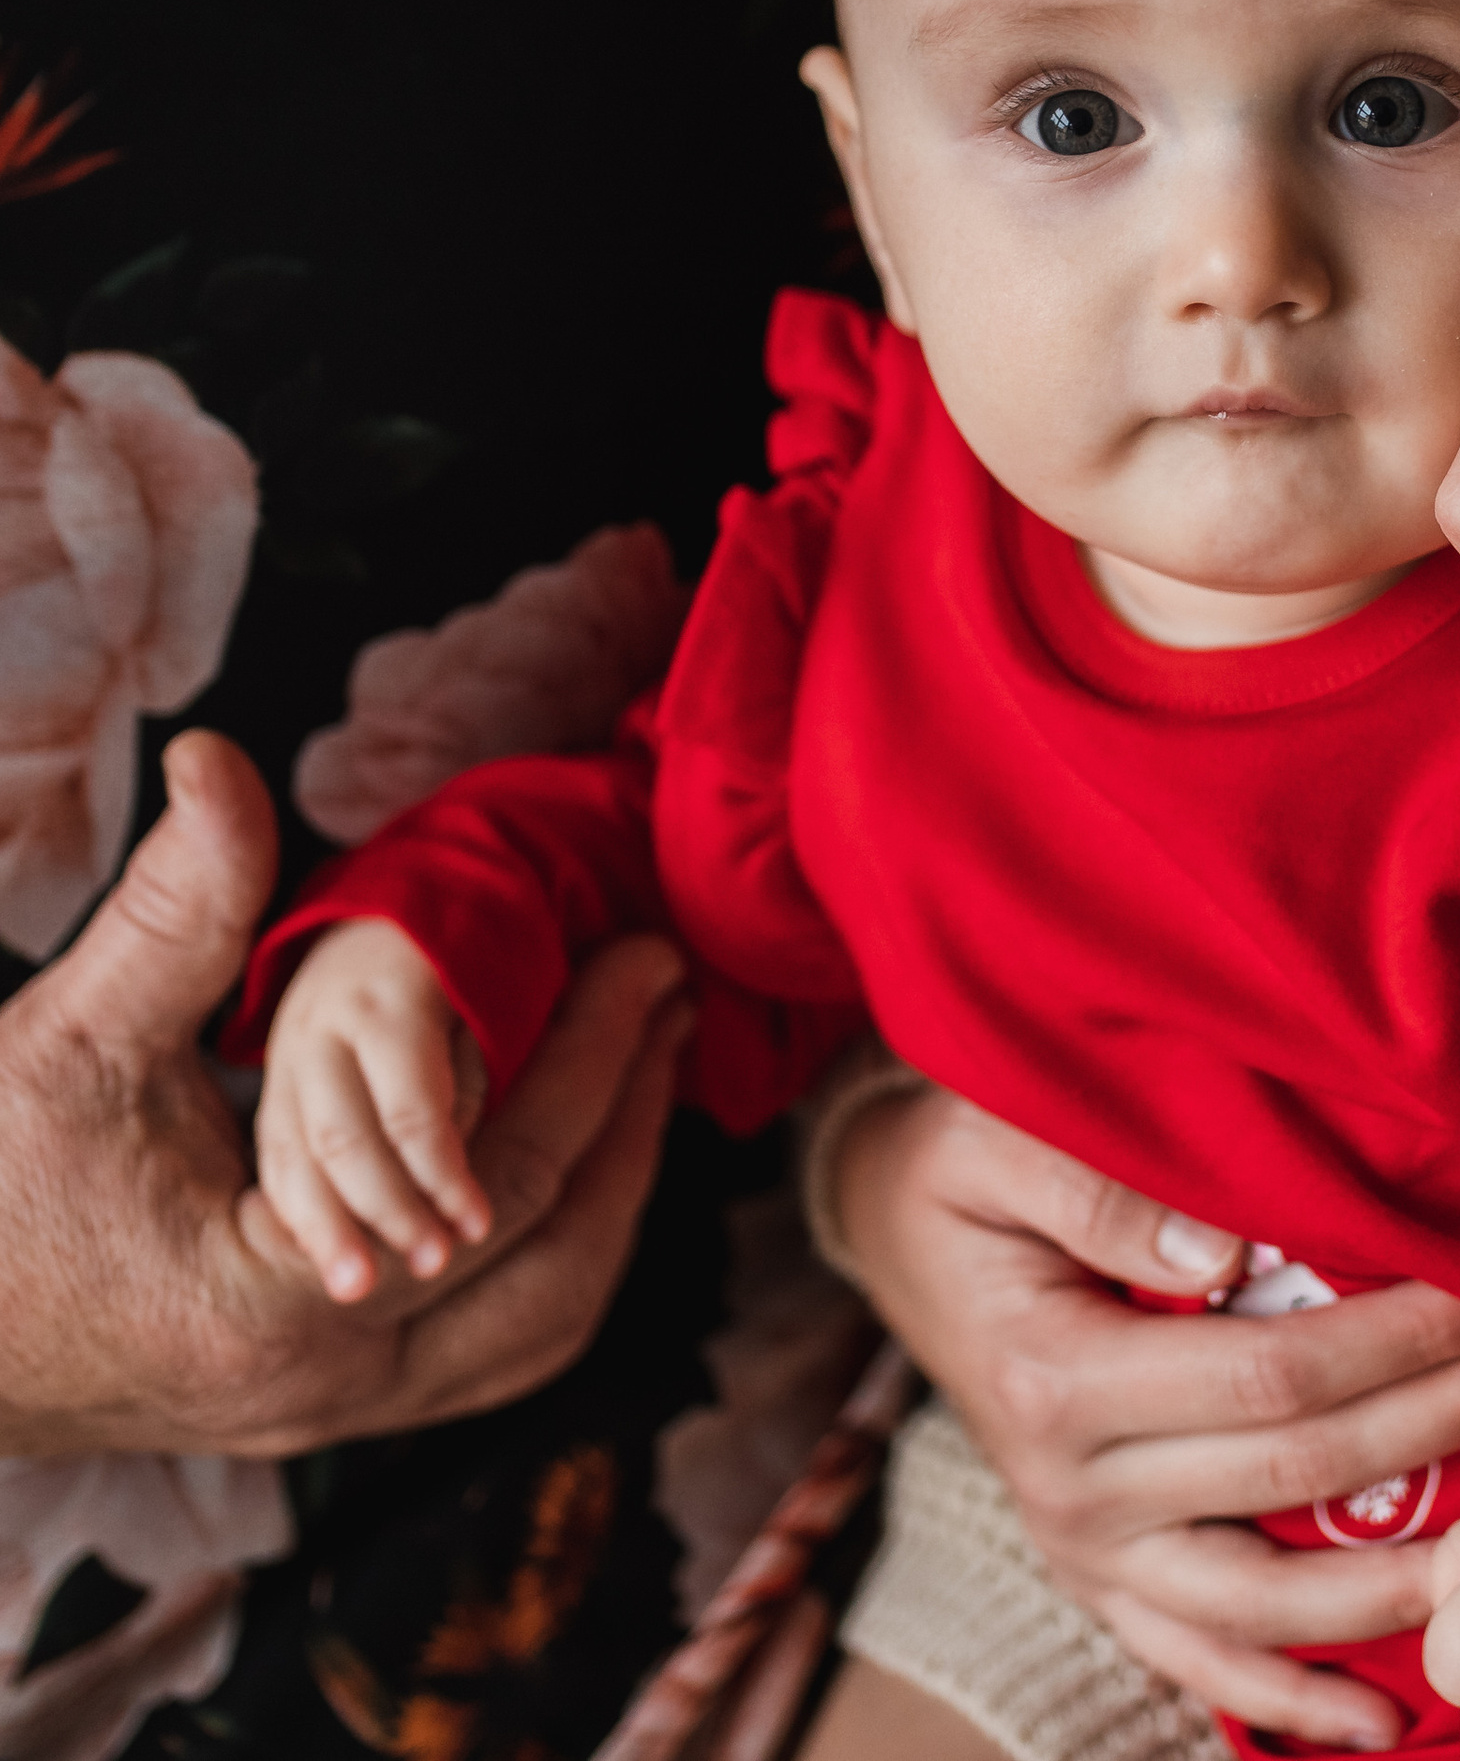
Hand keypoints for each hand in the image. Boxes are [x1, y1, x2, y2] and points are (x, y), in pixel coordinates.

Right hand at [0, 730, 686, 1457]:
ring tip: (647, 1075)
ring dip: (609, 1204)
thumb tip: (217, 757)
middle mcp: (329, 1386)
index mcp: (287, 1303)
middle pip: (559, 1270)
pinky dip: (549, 1261)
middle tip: (675, 1007)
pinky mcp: (315, 1405)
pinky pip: (485, 1353)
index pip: (514, 1179)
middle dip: (633, 1125)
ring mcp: (327, 1415)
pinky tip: (567, 1168)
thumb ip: (174, 909)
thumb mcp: (70, 1039)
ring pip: (538, 1333)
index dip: (597, 1058)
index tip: (651, 960)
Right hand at [828, 1084, 1459, 1750]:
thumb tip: (1219, 1257)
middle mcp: (1073, 1490)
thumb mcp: (995, 1142)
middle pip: (1305, 1475)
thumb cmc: (957, 1165)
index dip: (1404, 1340)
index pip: (1277, 1372)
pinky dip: (1288, 1696)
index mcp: (1059, 1380)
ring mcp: (1085, 1550)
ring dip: (1408, 1575)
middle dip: (1451, 1418)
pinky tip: (1377, 1719)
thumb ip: (1096, 1190)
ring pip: (1269, 1599)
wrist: (888, 1225)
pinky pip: (1198, 1659)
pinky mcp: (1098, 1576)